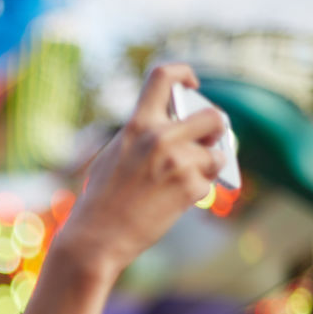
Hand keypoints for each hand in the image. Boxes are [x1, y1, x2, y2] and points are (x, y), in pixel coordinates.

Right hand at [58, 63, 226, 281]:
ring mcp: (179, 162)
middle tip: (209, 141)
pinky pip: (209, 183)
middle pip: (213, 117)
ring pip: (217, 155)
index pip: (164, 77)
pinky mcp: (190, 189)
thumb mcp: (114, 155)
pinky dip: (197, 192)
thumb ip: (143, 138)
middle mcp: (161, 137)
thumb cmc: (100, 200)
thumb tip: (178, 132)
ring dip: (208, 167)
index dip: (184, 74)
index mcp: (138, 124)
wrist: (95, 238)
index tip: (191, 85)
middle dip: (217, 129)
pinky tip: (175, 202)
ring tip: (185, 181)